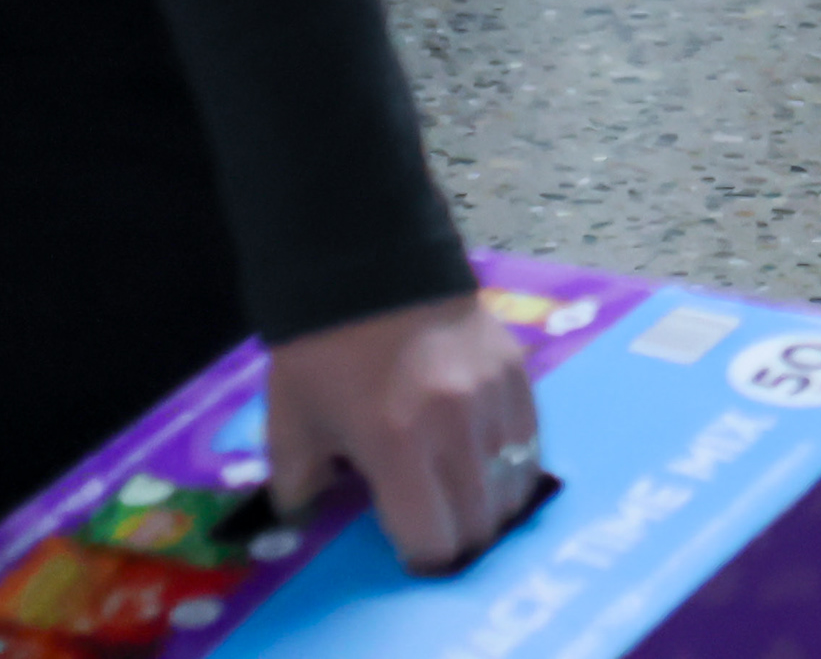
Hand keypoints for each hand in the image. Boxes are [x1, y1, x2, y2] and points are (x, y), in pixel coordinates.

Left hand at [264, 292, 541, 574]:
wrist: (370, 261)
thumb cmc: (323, 347)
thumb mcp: (290, 422)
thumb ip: (297, 484)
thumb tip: (311, 518)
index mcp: (395, 444)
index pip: (432, 537)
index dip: (420, 558)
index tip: (408, 553)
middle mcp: (455, 426)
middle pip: (480, 519)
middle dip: (458, 539)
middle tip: (437, 530)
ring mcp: (494, 395)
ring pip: (514, 483)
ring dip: (491, 504)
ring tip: (466, 501)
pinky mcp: (517, 370)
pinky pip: (530, 439)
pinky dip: (513, 463)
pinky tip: (490, 464)